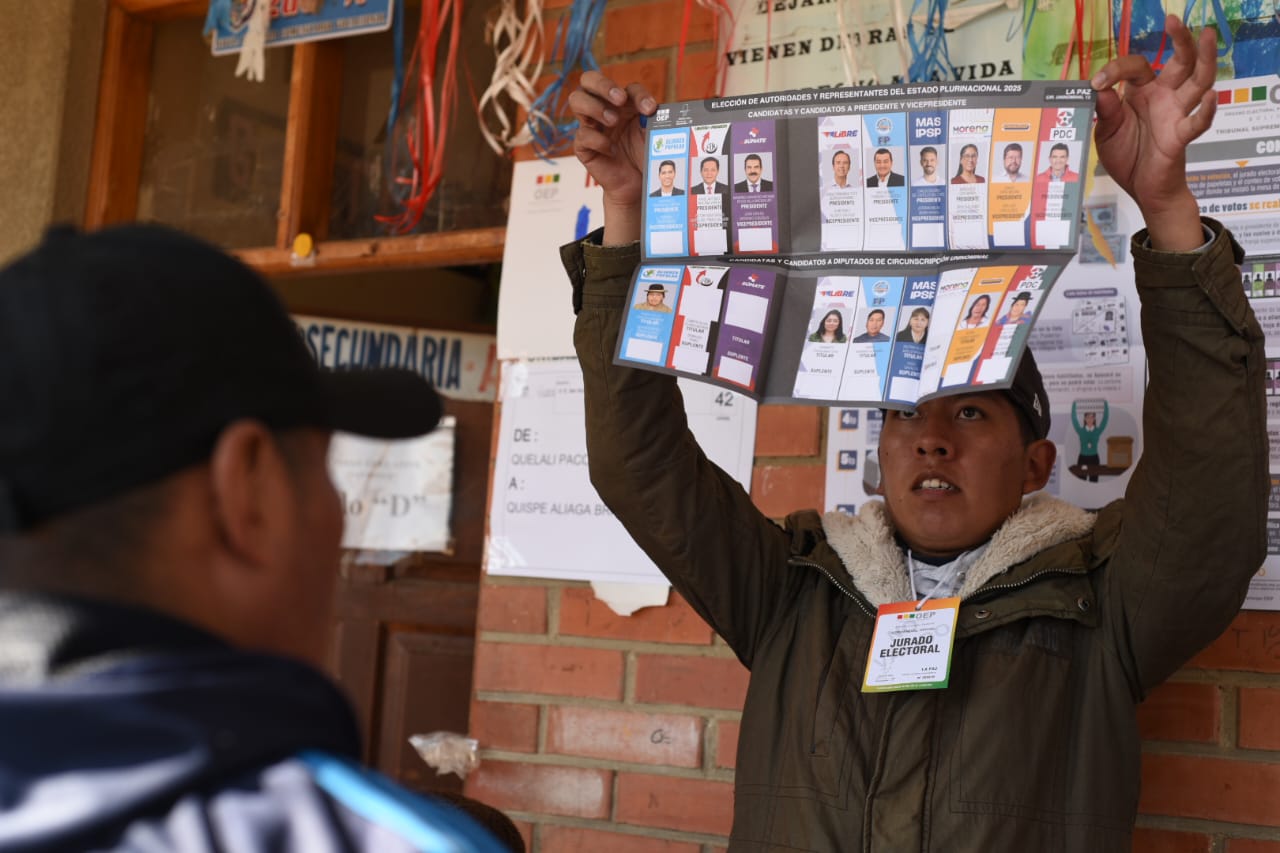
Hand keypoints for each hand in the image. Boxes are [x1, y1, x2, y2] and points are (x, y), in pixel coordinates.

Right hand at [569, 72, 657, 244]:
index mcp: (622, 103)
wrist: (638, 184)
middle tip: (620, 100)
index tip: (650, 109)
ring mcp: (591, 126)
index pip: (627, 88)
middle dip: (603, 85)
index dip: (638, 94)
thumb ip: (654, 118)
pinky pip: (582, 135)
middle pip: (589, 80)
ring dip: (595, 107)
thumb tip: (658, 108)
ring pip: (576, 100)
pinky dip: (597, 140)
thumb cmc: (645, 156)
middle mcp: (603, 109)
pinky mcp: (583, 146)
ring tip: (613, 121)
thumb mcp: (652, 134)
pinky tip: (611, 150)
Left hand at [1091, 15, 1216, 250]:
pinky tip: (1210, 96)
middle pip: (1180, 61)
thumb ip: (1104, 111)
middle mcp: (1164, 97)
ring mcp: (1176, 114)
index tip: (1097, 83)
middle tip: (1175, 19)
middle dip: (1180, 39)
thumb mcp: (1106, 132)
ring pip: (1198, 81)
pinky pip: (1197, 121)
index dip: (1116, 69)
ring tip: (1206, 35)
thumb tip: (1099, 88)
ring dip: (1203, 59)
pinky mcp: (1181, 136)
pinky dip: (1205, 110)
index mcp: (1142, 92)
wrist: (1141, 188)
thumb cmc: (1127, 156)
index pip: (1136, 67)